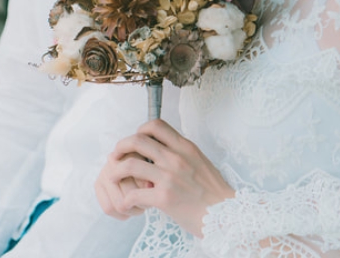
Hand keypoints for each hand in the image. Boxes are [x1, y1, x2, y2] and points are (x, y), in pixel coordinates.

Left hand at [95, 119, 234, 235]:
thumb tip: (161, 150)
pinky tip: (128, 203)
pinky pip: (133, 194)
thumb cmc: (212, 191)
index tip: (135, 141)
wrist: (226, 214)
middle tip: (116, 156)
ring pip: (130, 165)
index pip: (155, 125)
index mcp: (185, 147)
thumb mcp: (200, 161)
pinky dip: (125, 200)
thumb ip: (181, 154)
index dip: (139, 130)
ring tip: (114, 178)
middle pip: (137, 140)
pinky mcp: (164, 198)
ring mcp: (169, 177)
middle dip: (121, 147)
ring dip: (116, 172)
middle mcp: (176, 158)